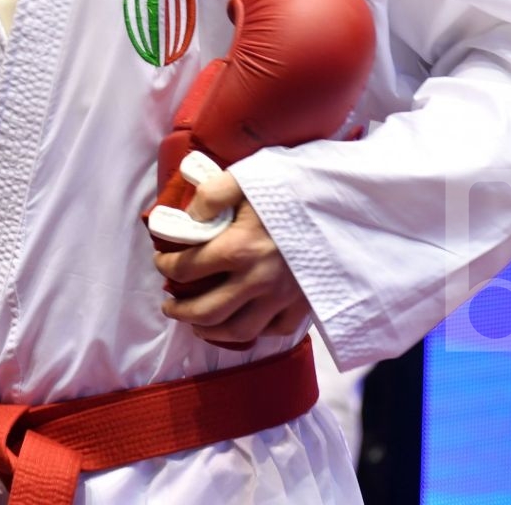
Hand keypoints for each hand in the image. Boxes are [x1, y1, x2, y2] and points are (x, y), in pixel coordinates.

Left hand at [153, 171, 309, 345]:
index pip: (188, 267)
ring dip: (210, 331)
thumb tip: (189, 216)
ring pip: (239, 331)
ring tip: (196, 323)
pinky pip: (275, 330)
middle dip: (180, 311)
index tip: (161, 261)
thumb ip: (213, 194)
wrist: (349, 205)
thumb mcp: (249, 177)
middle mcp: (258, 281)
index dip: (166, 266)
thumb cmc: (295, 188)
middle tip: (168, 305)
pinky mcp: (305, 305)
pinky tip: (242, 322)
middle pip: (207, 311)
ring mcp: (283, 298)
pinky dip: (254, 332)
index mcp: (239, 248)